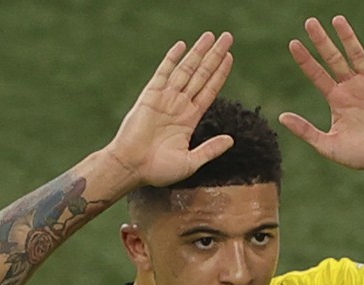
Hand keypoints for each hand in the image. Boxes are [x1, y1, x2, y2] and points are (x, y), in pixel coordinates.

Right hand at [104, 32, 234, 187]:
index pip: (209, 90)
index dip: (220, 74)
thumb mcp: (191, 162)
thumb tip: (231, 140)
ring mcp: (165, 99)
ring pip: (186, 70)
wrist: (132, 167)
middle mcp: (179, 105)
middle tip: (228, 38)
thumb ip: (210, 150)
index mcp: (189, 119)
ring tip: (211, 36)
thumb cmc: (158, 170)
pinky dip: (172, 59)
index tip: (230, 58)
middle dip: (214, 56)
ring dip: (199, 52)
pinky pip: (163, 73)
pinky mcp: (150, 96)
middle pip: (201, 74)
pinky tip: (182, 46)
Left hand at [279, 16, 363, 172]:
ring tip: (337, 20)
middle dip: (322, 41)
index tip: (293, 44)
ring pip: (357, 55)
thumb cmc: (359, 155)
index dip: (305, 60)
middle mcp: (351, 86)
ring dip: (348, 38)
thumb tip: (281, 117)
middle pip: (334, 59)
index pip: (317, 74)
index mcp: (336, 98)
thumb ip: (307, 132)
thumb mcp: (329, 146)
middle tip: (310, 22)